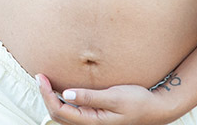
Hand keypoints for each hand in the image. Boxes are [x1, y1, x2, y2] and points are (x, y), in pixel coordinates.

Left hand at [37, 74, 172, 124]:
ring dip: (53, 100)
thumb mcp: (114, 96)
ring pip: (64, 116)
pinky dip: (63, 102)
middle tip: (40, 76)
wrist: (156, 109)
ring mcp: (93, 123)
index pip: (60, 111)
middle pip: (58, 115)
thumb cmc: (138, 102)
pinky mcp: (96, 118)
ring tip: (47, 82)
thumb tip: (66, 94)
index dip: (47, 94)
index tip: (41, 77)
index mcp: (93, 122)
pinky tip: (62, 90)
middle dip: (46, 96)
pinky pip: (73, 113)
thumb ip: (90, 97)